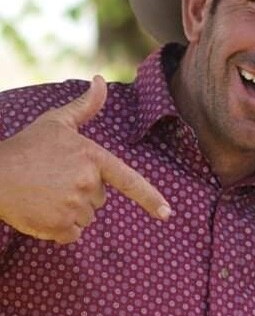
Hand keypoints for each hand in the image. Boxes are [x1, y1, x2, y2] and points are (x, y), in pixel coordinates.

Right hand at [0, 76, 171, 243]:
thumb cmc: (26, 147)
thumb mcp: (56, 122)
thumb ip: (85, 107)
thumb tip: (100, 80)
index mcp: (92, 158)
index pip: (129, 180)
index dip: (150, 198)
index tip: (167, 214)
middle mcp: (88, 183)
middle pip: (100, 199)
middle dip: (82, 193)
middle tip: (54, 180)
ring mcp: (74, 207)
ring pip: (86, 218)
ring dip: (70, 211)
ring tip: (45, 194)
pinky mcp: (60, 228)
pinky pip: (72, 235)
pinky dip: (59, 229)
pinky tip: (42, 210)